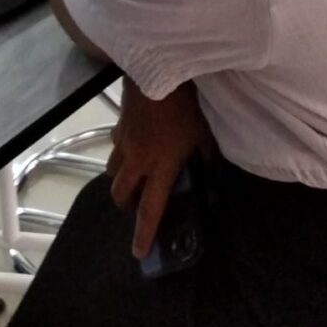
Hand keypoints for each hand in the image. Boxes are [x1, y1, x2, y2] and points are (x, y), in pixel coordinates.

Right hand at [107, 79, 214, 258]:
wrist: (157, 72)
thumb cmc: (186, 106)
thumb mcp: (205, 134)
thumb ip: (208, 159)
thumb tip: (213, 176)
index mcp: (160, 168)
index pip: (150, 209)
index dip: (144, 233)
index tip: (138, 253)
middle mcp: (137, 160)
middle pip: (121, 194)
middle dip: (127, 206)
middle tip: (137, 206)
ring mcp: (124, 142)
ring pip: (112, 171)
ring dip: (121, 179)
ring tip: (134, 176)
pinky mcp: (119, 125)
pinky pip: (114, 145)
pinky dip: (121, 152)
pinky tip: (133, 144)